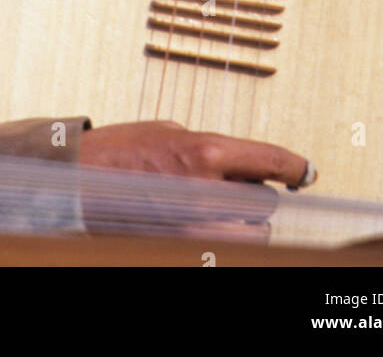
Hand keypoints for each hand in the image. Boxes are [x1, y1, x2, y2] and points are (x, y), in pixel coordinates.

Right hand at [77, 120, 312, 239]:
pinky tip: (201, 227)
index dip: (295, 165)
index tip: (307, 172)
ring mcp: (195, 229)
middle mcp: (206, 192)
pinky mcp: (184, 251)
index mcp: (205, 152)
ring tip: (209, 210)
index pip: (269, 160)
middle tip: (227, 187)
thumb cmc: (118, 152)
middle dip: (252, 196)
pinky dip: (221, 242)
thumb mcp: (168, 131)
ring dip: (241, 224)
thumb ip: (210, 148)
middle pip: (264, 203)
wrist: (75, 185)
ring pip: (251, 236)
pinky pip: (224, 252)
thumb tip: (242, 165)